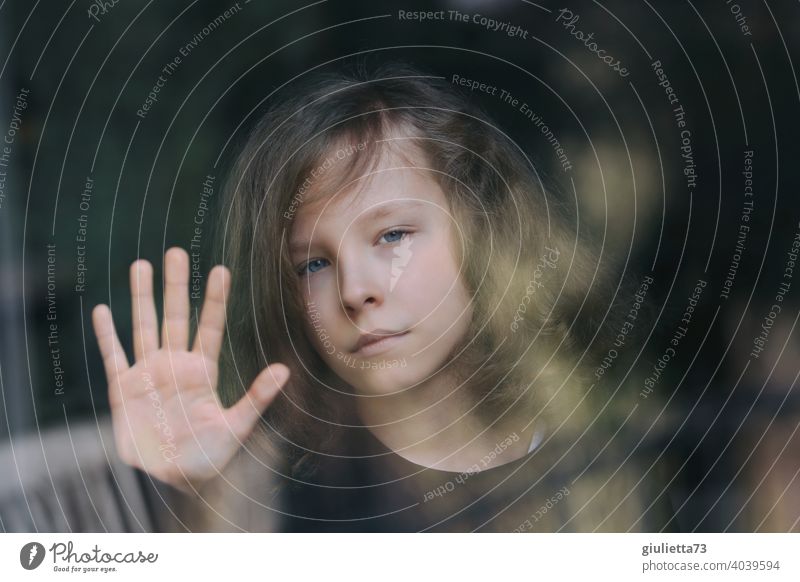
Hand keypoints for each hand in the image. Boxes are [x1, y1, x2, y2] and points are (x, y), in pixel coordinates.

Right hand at [92, 247, 289, 493]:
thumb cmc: (210, 454)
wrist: (176, 478)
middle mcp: (175, 364)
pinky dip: (108, 335)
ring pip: (144, 326)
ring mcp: (148, 374)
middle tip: (176, 251)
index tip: (221, 270)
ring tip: (140, 265)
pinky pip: (113, 356)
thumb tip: (284, 370)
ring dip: (141, 297)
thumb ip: (258, 397)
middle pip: (175, 316)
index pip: (209, 326)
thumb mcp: (237, 426)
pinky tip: (103, 310)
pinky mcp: (124, 390)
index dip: (214, 299)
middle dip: (175, 285)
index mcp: (203, 370)